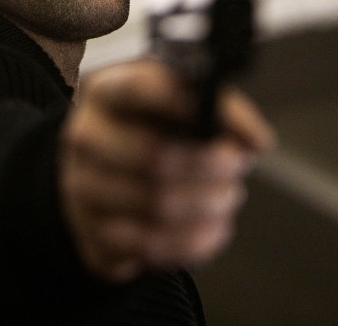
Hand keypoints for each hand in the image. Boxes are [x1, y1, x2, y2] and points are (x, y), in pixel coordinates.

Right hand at [59, 58, 275, 282]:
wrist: (103, 172)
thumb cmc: (150, 129)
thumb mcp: (178, 101)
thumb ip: (220, 108)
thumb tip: (256, 139)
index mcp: (105, 92)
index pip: (138, 90)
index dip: (186, 106)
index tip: (225, 123)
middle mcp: (85, 139)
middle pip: (154, 158)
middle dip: (211, 167)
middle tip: (237, 167)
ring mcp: (82, 190)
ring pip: (156, 208)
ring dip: (209, 206)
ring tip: (229, 197)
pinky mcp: (92, 236)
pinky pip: (150, 247)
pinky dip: (194, 241)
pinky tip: (213, 228)